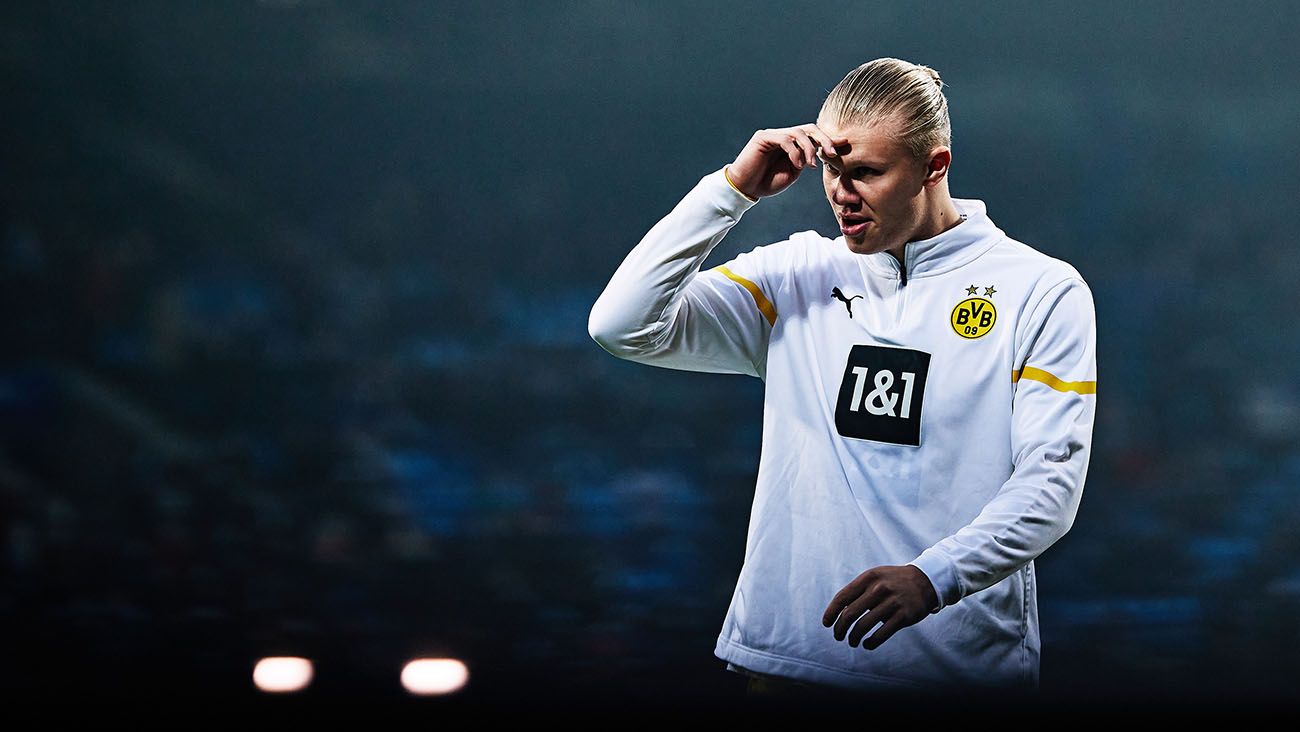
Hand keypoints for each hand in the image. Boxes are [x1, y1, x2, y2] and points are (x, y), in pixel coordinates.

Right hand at [726, 123, 846, 199]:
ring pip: (798, 132)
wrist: (746, 188)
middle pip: (809, 128)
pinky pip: (785, 139)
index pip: (812, 135)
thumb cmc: (767, 182)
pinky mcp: (763, 137)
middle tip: (832, 153)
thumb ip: (806, 160)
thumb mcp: (793, 172)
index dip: (828, 139)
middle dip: (824, 139)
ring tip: (810, 165)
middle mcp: (783, 136)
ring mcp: (773, 134)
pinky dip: (795, 152)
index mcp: (791, 144)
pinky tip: (798, 164)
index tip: (844, 145)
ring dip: (809, 149)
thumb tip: (824, 151)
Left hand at [822, 564, 938, 650]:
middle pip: (850, 614)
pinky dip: (870, 643)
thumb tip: (838, 612)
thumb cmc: (893, 581)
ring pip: (863, 626)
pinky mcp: (903, 616)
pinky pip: (881, 635)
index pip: (842, 597)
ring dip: (853, 638)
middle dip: (840, 629)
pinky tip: (867, 644)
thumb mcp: (875, 577)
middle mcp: (879, 589)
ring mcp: (892, 603)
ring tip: (852, 641)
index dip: (831, 612)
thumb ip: (857, 591)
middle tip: (838, 636)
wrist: (925, 581)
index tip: (826, 624)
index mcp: (868, 578)